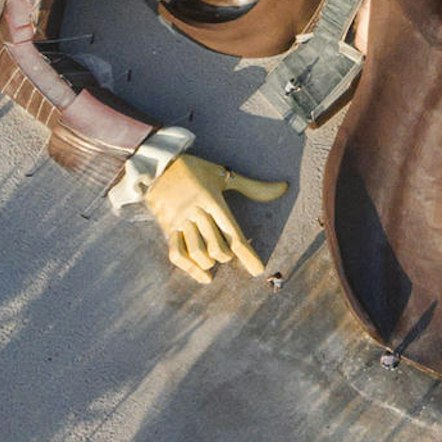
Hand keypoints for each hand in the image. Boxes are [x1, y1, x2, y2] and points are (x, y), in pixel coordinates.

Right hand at [145, 153, 284, 284]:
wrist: (158, 164)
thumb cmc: (195, 169)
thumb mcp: (224, 175)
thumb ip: (253, 187)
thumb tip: (284, 188)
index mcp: (212, 200)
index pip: (233, 232)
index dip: (247, 254)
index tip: (257, 270)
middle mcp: (195, 212)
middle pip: (216, 247)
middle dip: (228, 256)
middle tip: (232, 254)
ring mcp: (179, 222)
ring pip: (197, 253)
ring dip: (211, 262)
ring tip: (216, 260)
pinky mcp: (167, 228)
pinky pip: (176, 254)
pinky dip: (190, 269)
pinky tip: (203, 276)